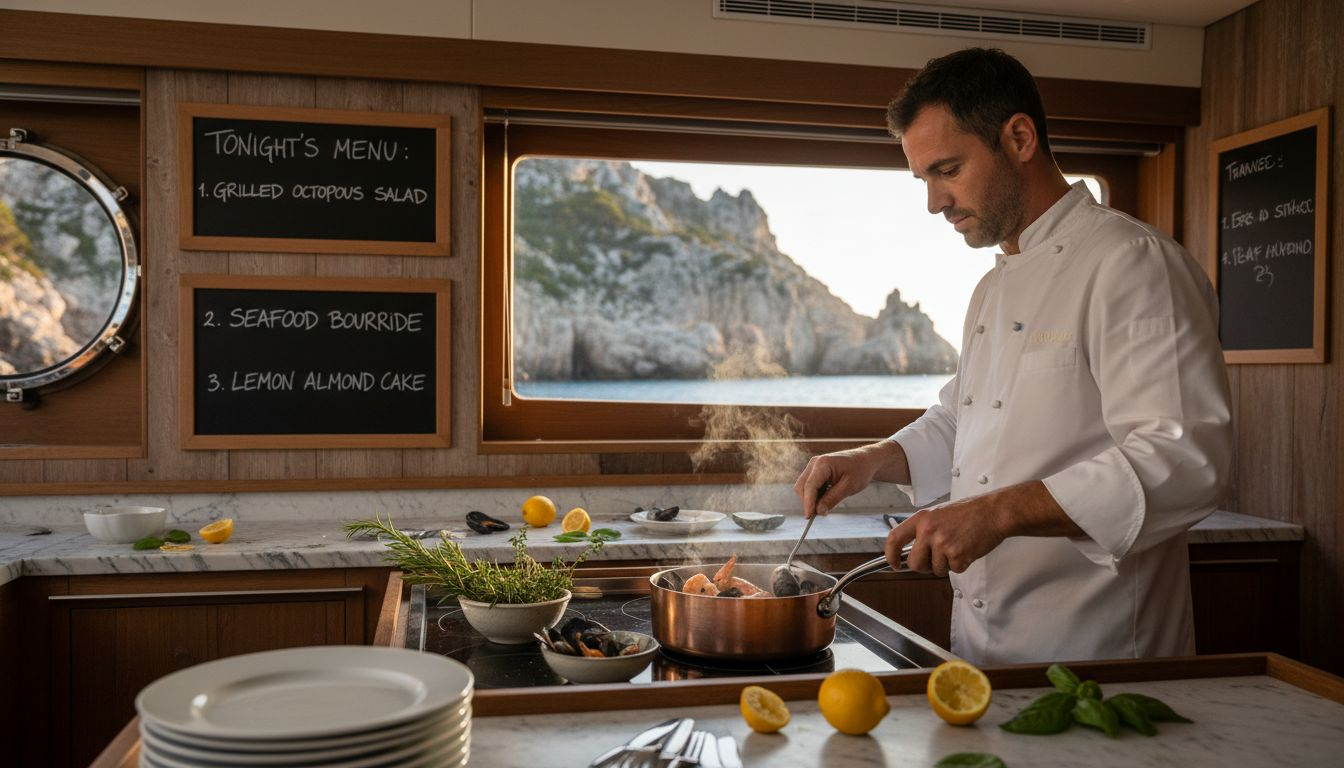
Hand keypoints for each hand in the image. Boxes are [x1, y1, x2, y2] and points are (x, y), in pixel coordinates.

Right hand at [794, 441, 903, 517]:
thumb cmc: (859, 471)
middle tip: (821, 514)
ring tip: (826, 505)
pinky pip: (808, 485)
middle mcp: (815, 462)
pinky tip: (825, 498)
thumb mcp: (849, 487)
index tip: (809, 517)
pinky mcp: (815, 470)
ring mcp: (813, 465)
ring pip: (803, 487)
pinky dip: (814, 494)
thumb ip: (832, 499)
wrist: (865, 460)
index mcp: (823, 464)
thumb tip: (818, 511)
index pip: (810, 486)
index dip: (808, 503)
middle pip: (802, 487)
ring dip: (811, 498)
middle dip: (808, 502)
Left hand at [884, 495, 1007, 576]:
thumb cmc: (969, 512)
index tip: (893, 564)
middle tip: (935, 561)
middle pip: (914, 563)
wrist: (993, 512)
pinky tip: (966, 550)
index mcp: (921, 519)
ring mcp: (942, 544)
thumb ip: (923, 530)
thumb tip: (912, 551)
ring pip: (935, 569)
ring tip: (957, 547)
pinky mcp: (957, 555)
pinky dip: (960, 565)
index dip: (890, 555)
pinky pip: (953, 570)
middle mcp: (929, 531)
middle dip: (924, 567)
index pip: (894, 538)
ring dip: (946, 565)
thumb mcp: (938, 513)